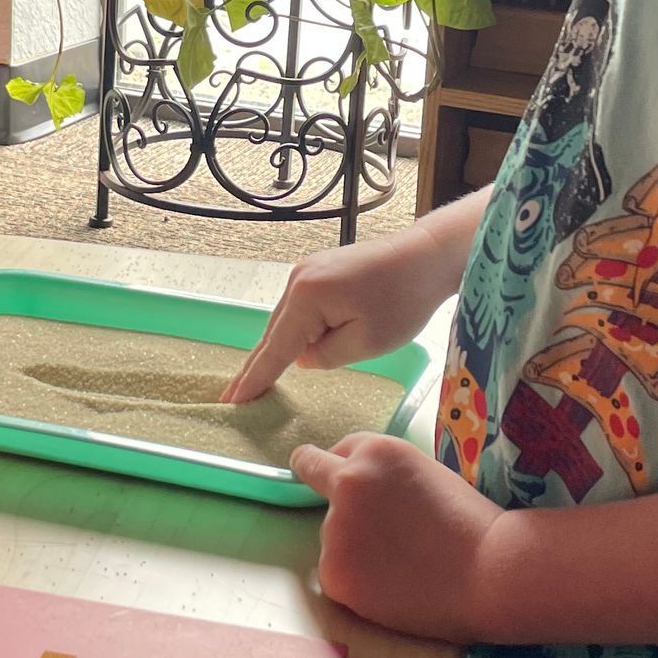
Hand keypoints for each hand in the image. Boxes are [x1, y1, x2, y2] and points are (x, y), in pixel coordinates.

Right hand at [222, 235, 452, 404]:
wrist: (425, 255)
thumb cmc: (402, 301)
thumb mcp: (365, 342)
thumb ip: (325, 356)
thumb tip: (304, 356)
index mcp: (306, 297)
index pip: (276, 348)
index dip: (255, 378)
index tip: (232, 401)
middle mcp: (298, 279)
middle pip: (273, 332)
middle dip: (255, 365)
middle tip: (231, 396)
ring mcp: (307, 270)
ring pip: (285, 319)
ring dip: (274, 348)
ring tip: (253, 379)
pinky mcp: (320, 270)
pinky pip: (298, 308)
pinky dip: (291, 330)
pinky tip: (286, 348)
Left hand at [291, 434, 501, 642]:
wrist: (491, 571)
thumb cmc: (470, 523)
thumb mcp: (424, 472)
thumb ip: (382, 475)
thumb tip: (353, 491)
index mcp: (373, 451)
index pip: (330, 454)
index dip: (346, 473)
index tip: (338, 484)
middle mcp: (346, 483)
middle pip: (325, 492)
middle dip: (345, 507)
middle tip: (378, 532)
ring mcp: (335, 529)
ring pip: (332, 536)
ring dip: (354, 547)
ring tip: (403, 563)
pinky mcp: (334, 572)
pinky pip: (336, 573)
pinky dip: (357, 581)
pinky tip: (393, 585)